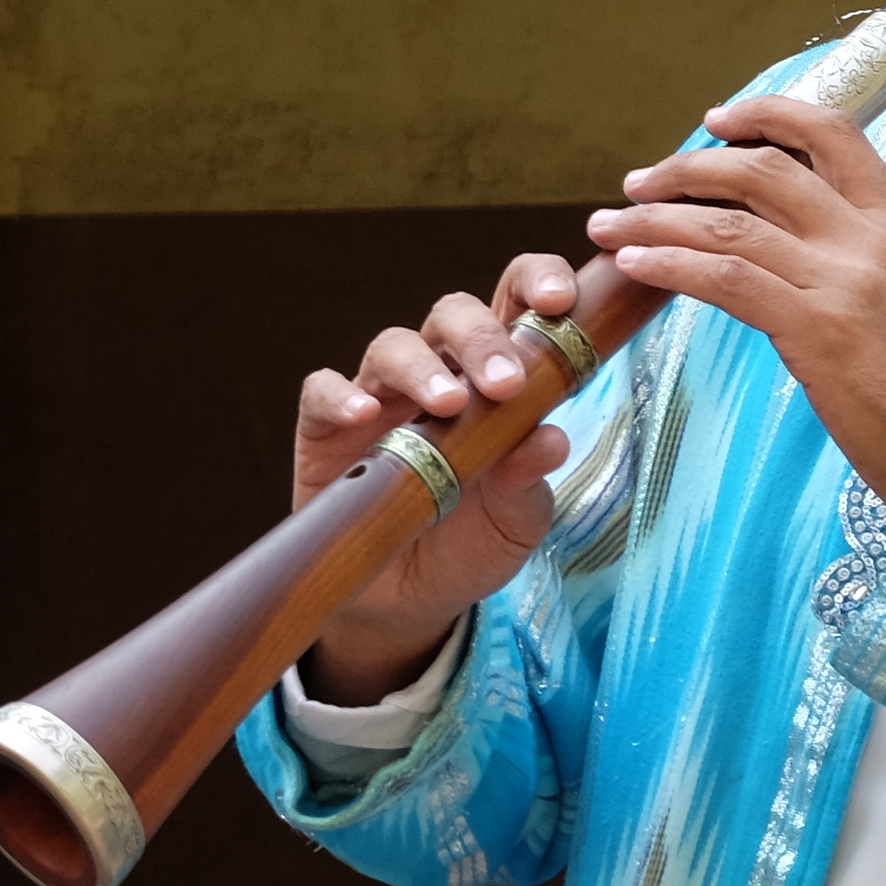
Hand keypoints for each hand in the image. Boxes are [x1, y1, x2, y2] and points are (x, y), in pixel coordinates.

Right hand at [293, 258, 580, 703]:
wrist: (407, 603)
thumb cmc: (472, 544)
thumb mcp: (515, 521)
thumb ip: (530, 480)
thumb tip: (552, 440)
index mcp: (496, 375)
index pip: (517, 299)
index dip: (538, 281)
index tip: (562, 302)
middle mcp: (438, 371)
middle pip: (453, 314)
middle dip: (482, 338)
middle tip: (504, 384)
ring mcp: (380, 396)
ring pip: (393, 345)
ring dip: (422, 368)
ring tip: (447, 407)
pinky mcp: (326, 428)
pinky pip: (323, 391)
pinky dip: (341, 397)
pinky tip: (363, 419)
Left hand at [589, 93, 885, 516]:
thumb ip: (854, 264)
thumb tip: (789, 250)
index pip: (834, 135)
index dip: (769, 115)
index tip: (715, 119)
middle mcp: (870, 240)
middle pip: (765, 170)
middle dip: (688, 168)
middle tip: (637, 184)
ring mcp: (843, 281)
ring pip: (731, 224)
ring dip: (656, 220)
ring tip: (609, 225)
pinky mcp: (815, 329)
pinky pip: (726, 279)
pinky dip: (670, 265)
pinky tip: (634, 264)